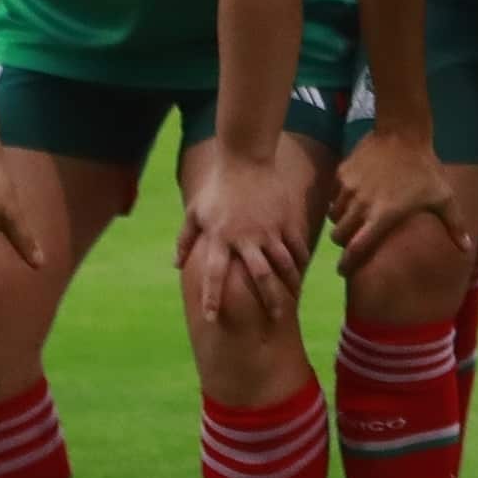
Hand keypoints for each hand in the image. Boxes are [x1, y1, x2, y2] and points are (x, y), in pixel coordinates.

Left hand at [176, 149, 305, 323]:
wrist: (246, 159)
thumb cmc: (218, 187)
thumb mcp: (195, 212)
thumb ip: (185, 240)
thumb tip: (175, 265)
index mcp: (220, 238)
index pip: (215, 275)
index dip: (212, 298)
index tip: (212, 318)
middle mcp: (245, 238)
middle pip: (260, 276)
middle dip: (268, 300)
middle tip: (275, 319)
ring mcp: (268, 229)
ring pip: (283, 263)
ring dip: (290, 283)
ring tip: (294, 297)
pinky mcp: (284, 220)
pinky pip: (295, 245)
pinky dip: (299, 259)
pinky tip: (301, 269)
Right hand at [327, 128, 467, 261]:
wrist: (403, 132)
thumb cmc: (425, 169)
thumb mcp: (444, 197)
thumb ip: (453, 225)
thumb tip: (466, 249)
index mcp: (382, 216)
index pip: (356, 249)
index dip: (347, 264)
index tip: (344, 271)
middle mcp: (360, 205)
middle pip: (339, 236)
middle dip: (344, 241)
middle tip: (354, 238)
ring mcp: (348, 189)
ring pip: (334, 215)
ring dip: (342, 220)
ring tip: (356, 215)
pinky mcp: (341, 174)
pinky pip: (333, 194)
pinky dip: (339, 199)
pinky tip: (355, 194)